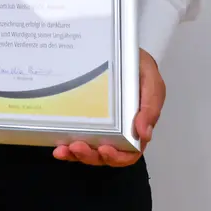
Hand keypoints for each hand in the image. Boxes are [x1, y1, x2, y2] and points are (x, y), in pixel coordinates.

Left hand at [54, 49, 164, 166]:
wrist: (124, 53)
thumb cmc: (140, 70)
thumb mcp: (151, 83)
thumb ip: (150, 107)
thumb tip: (145, 134)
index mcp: (136, 128)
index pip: (129, 153)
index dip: (117, 157)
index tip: (104, 149)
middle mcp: (118, 132)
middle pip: (105, 155)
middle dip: (90, 156)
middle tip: (77, 147)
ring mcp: (100, 126)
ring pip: (89, 150)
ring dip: (75, 154)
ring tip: (63, 150)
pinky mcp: (85, 118)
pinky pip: (76, 136)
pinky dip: (67, 145)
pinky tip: (58, 146)